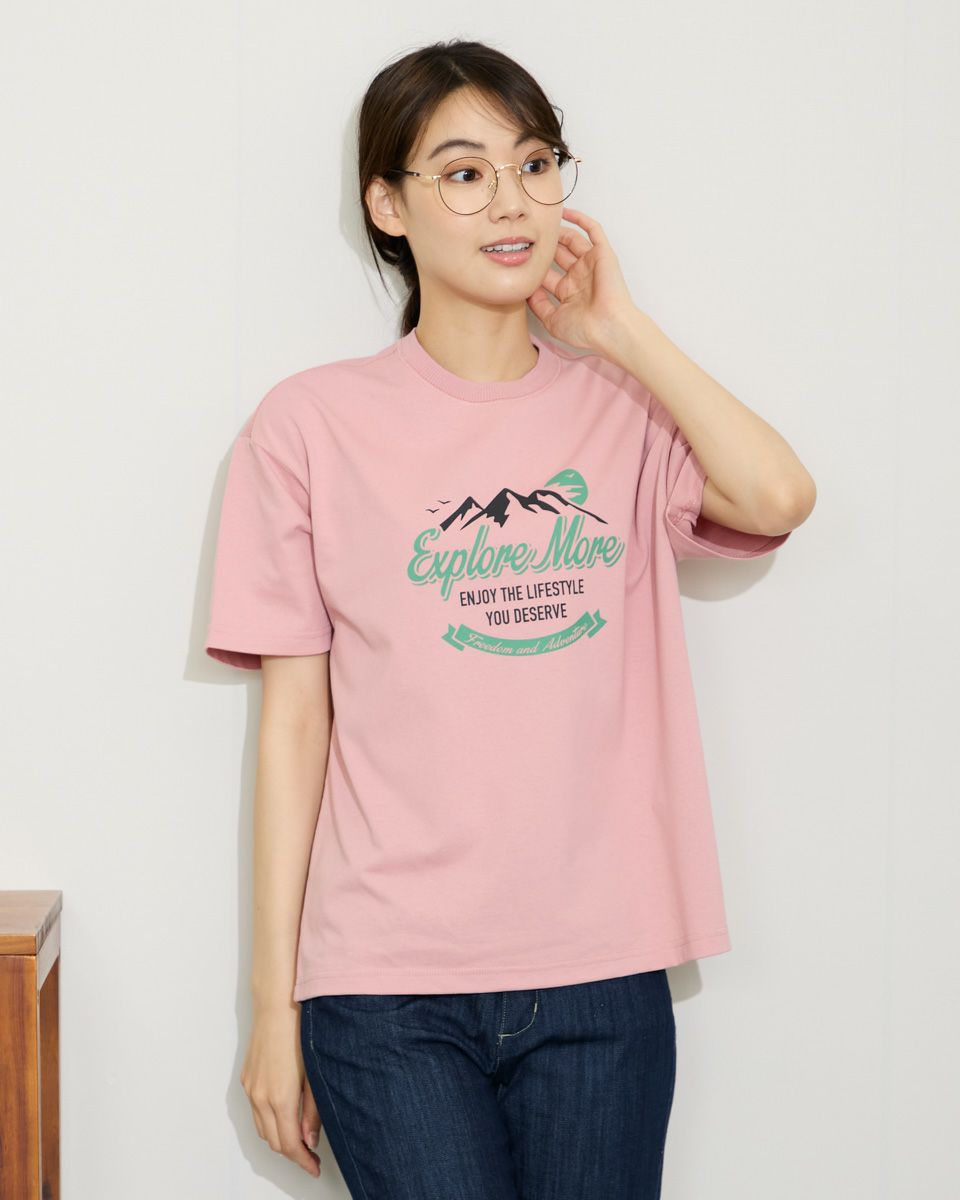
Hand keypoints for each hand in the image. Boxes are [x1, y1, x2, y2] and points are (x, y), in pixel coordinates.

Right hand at [240, 1006, 322, 1178]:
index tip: (315, 1167)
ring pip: (263, 1129)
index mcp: (280, 1098)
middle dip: (292, 1153)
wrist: (277, 1004)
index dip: (303, 1161)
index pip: (289, 1144)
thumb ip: (313, 1110)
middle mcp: (260, 1098)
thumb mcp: (314, 1073)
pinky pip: (256, 1112)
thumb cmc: (299, 1031)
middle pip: (274, 1142)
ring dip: (280, 1139)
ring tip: (301, 1139)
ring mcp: (250, 1088)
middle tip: (312, 1156)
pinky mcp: (247, 1079)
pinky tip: (285, 1116)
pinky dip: (270, 1122)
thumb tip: (310, 1140)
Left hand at [526, 207, 639, 353]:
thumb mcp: (553, 321)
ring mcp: (591, 264)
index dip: (534, 269)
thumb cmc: (585, 330)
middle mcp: (580, 276)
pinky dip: (581, 219)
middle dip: (544, 249)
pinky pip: (593, 230)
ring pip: (572, 241)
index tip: (519, 261)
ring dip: (558, 232)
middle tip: (528, 238)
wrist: (608, 328)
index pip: (548, 276)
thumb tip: (525, 291)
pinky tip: (565, 212)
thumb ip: (538, 306)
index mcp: (570, 292)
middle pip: (558, 256)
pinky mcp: (603, 254)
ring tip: (542, 222)